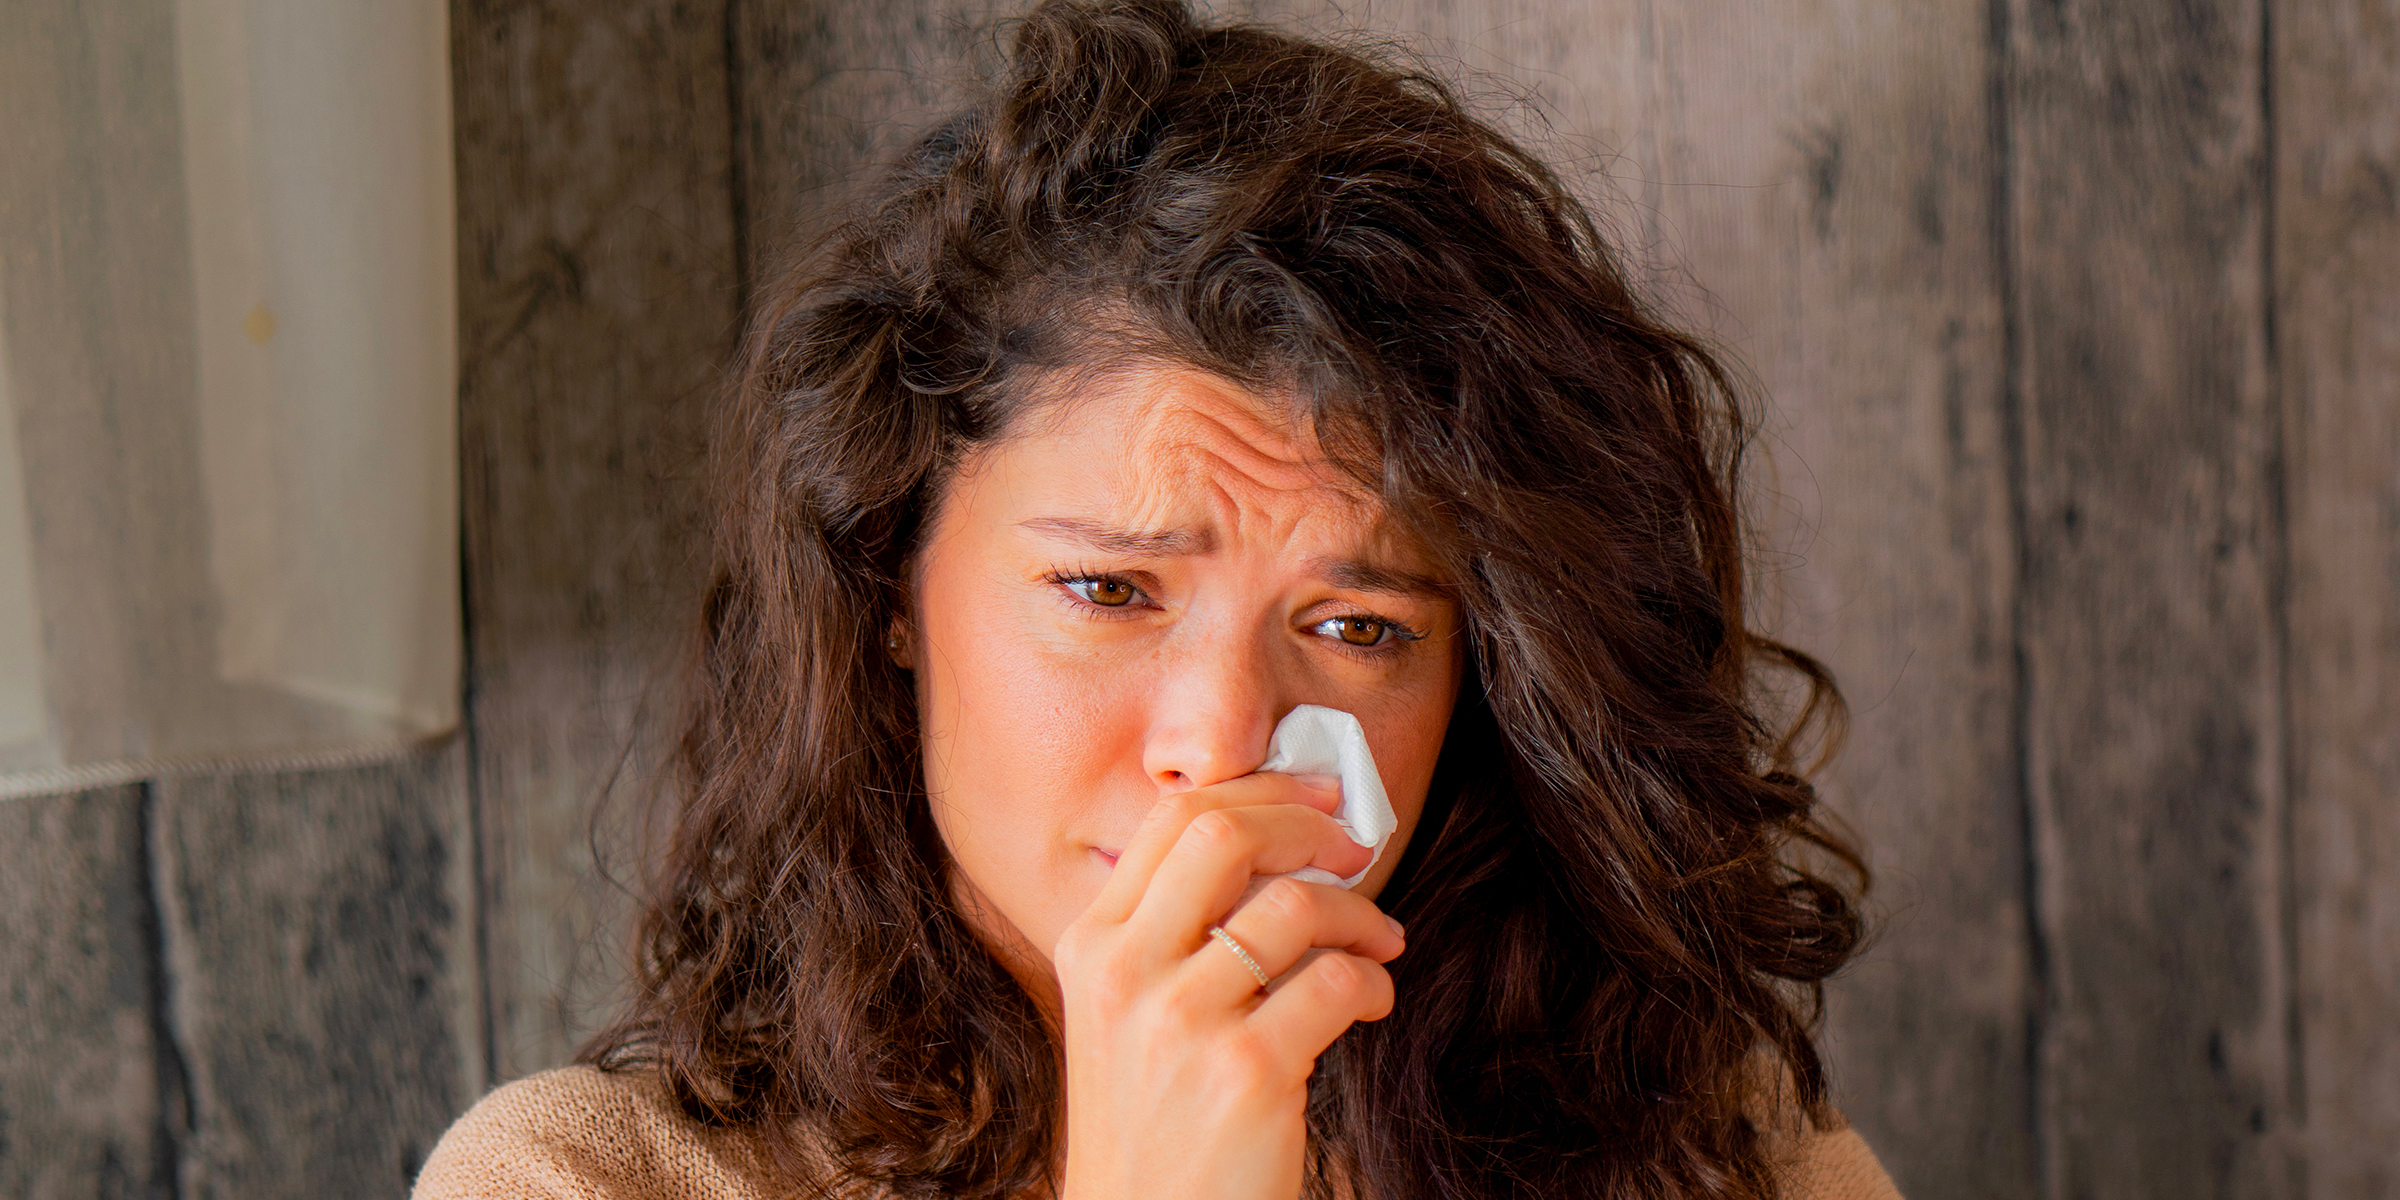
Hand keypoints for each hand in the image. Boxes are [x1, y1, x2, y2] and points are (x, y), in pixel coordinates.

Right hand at [1053, 773, 1406, 1199]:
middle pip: (1226, 834)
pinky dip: (1374, 982)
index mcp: (1091, 943)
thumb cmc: (1155, 1124)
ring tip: (1379, 943)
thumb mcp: (1126, 1015)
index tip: (1318, 797)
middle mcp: (1123, 972)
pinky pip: (1338, 982)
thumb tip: (1279, 846)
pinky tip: (1371, 1002)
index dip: (1261, 790)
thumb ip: (1174, 933)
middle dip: (1309, 825)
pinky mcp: (1246, 1072)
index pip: (1173, 818)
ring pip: (1296, 905)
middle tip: (1356, 847)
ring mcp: (1180, 1021)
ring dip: (1361, 915)